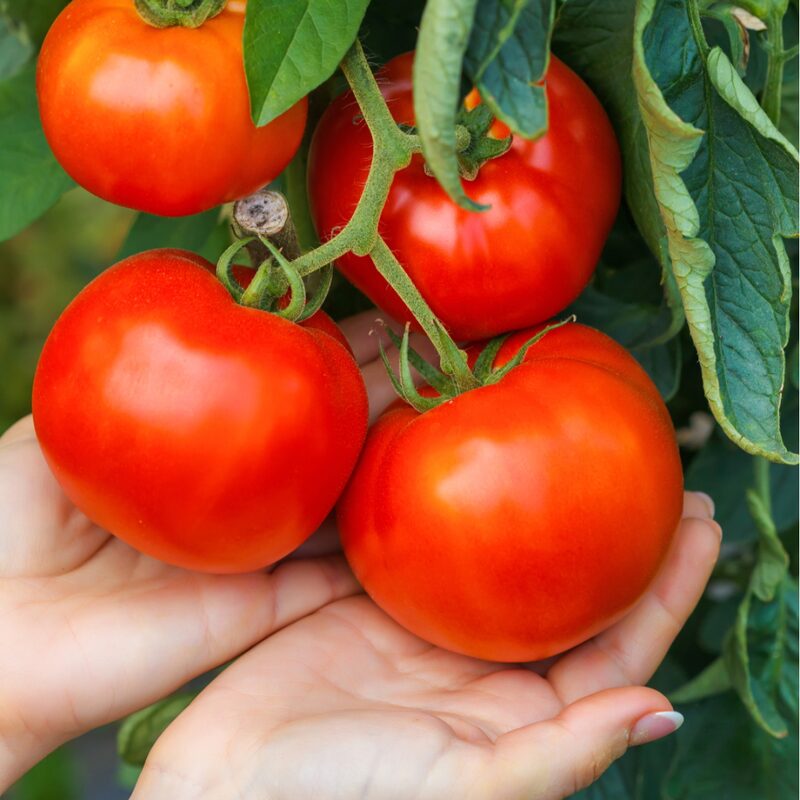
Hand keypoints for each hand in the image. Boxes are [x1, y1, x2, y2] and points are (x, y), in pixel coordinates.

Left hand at [0, 311, 406, 790]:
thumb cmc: (6, 522)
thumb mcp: (59, 426)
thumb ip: (125, 376)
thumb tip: (183, 313)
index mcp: (191, 458)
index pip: (264, 397)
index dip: (309, 356)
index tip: (356, 318)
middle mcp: (229, 502)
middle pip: (313, 446)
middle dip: (365, 397)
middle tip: (421, 350)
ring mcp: (250, 557)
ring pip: (334, 507)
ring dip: (380, 464)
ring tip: (428, 411)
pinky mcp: (260, 610)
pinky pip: (327, 582)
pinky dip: (371, 553)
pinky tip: (412, 504)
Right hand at [131, 494, 720, 799]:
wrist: (227, 777)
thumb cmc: (339, 797)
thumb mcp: (456, 785)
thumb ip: (555, 757)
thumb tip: (663, 714)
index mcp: (519, 713)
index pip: (618, 644)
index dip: (667, 587)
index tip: (699, 521)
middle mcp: (485, 664)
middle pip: (572, 588)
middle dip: (619, 533)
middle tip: (658, 470)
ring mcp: (431, 626)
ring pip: (505, 556)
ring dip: (546, 508)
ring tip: (577, 448)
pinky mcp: (376, 595)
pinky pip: (432, 539)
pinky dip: (461, 500)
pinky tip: (478, 456)